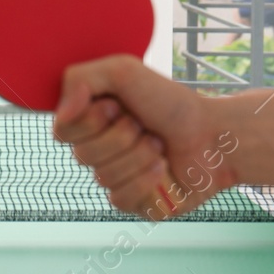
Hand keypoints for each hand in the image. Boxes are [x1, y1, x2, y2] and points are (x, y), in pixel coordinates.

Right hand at [52, 56, 238, 218]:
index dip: (91, 120)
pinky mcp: (132, 202)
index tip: (117, 106)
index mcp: (89, 120)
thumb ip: (79, 79)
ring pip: (102, 177)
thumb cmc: (170, 102)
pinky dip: (145, 181)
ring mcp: (113, 177)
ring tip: (159, 145)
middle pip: (82, 155)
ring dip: (139, 156)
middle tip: (144, 125)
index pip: (62, 130)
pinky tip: (163, 169)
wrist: (213, 135)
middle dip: (121, 137)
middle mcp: (96, 149)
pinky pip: (119, 199)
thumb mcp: (123, 71)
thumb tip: (60, 113)